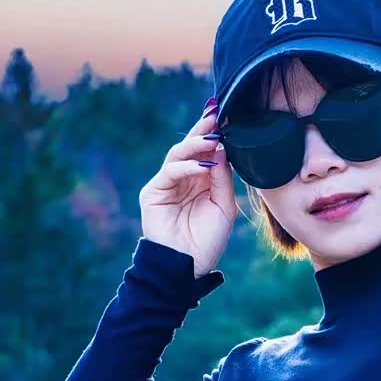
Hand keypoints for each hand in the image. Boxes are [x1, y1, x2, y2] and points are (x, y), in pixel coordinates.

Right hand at [140, 99, 236, 277]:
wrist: (188, 266)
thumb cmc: (208, 240)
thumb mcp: (224, 206)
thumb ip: (222, 178)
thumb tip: (221, 148)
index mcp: (201, 180)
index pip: (206, 151)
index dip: (214, 133)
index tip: (226, 114)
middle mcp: (184, 178)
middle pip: (191, 147)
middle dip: (203, 129)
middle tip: (215, 114)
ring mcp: (167, 184)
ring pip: (178, 154)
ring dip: (195, 144)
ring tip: (213, 139)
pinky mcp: (153, 192)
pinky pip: (169, 172)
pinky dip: (186, 166)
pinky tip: (203, 165)